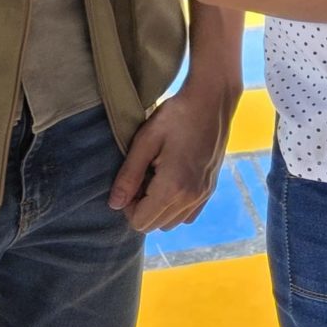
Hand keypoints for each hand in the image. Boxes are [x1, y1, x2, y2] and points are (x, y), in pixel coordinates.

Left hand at [108, 75, 238, 232]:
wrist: (212, 100)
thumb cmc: (176, 116)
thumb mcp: (145, 141)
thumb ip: (129, 176)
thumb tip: (115, 204)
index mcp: (172, 187)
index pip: (140, 222)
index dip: (128, 206)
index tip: (131, 180)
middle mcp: (191, 197)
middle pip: (155, 225)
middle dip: (142, 207)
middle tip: (143, 176)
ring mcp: (203, 194)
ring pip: (172, 222)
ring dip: (159, 207)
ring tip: (158, 177)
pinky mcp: (210, 188)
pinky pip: (188, 214)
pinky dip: (176, 206)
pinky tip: (173, 181)